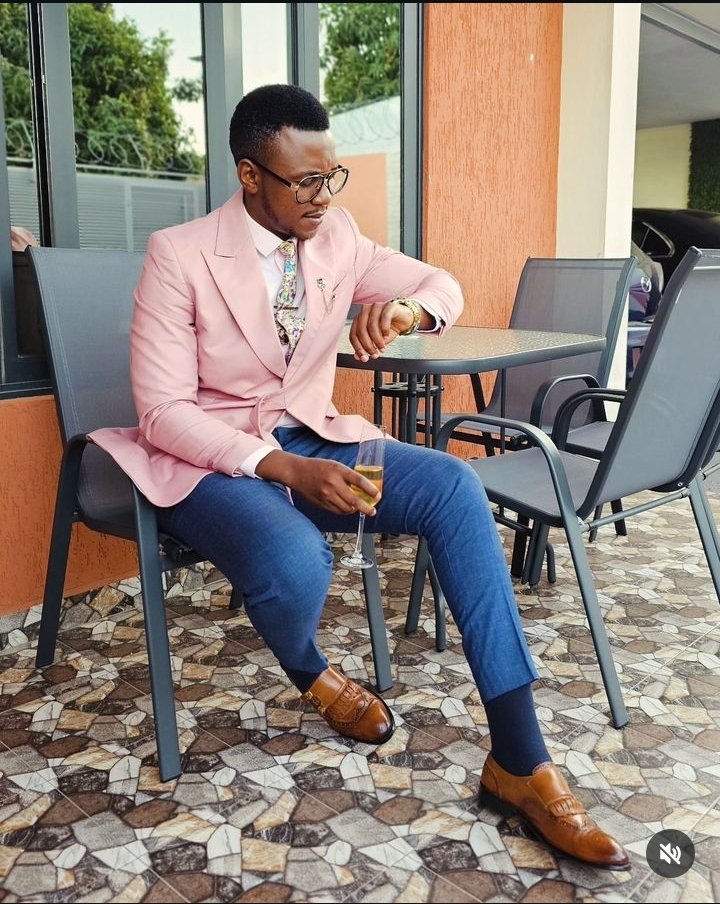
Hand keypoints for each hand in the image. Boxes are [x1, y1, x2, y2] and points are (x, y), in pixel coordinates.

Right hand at [255, 451, 379, 514]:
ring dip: (354, 510)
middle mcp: (332, 483)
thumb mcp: (335, 466)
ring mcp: (326, 495)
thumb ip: (348, 476)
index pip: (359, 481)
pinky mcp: (321, 503)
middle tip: (372, 511)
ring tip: (358, 508)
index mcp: (338, 470)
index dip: (370, 489)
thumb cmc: (318, 467)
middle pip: (354, 500)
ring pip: (346, 509)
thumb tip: (364, 489)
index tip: (378, 495)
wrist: (297, 472)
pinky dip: (344, 511)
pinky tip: (346, 508)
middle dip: (366, 508)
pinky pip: (337, 511)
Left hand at [349, 300, 415, 361]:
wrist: (404, 320)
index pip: (353, 334)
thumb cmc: (389, 329)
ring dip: (377, 340)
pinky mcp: (389, 306)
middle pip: (361, 330)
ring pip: (372, 325)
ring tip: (382, 348)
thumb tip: (358, 357)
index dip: (357, 348)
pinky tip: (387, 337)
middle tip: (375, 354)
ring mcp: (377, 306)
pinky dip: (385, 330)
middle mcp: (365, 311)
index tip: (364, 358)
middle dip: (368, 345)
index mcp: (359, 319)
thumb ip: (367, 347)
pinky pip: (384, 318)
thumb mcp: (377, 341)